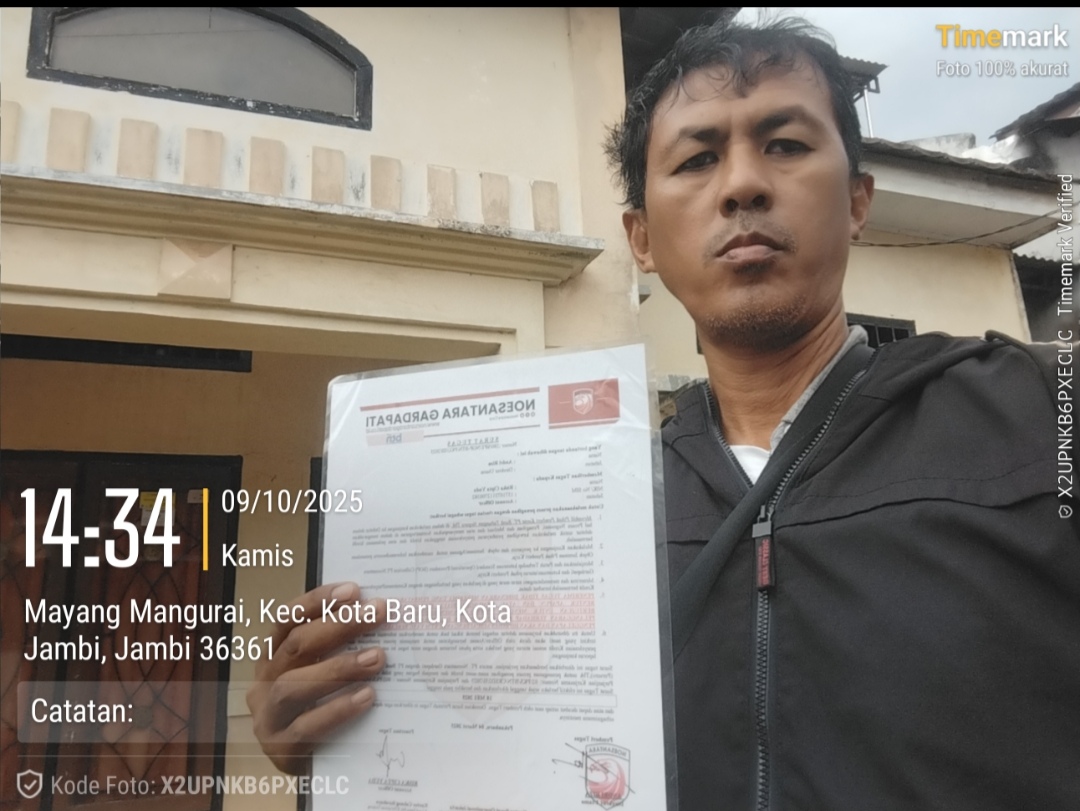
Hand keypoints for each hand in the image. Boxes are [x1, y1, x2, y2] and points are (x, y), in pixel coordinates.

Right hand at [246, 581, 386, 773]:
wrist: (314, 769)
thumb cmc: (322, 710)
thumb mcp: (324, 675)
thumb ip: (338, 649)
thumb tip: (378, 615)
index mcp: (272, 658)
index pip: (287, 620)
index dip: (317, 602)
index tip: (353, 590)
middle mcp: (264, 683)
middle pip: (296, 646)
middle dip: (338, 626)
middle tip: (377, 613)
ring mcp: (267, 717)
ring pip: (294, 685)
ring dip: (338, 667)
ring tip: (377, 657)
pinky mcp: (280, 748)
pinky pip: (307, 726)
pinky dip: (337, 709)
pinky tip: (367, 697)